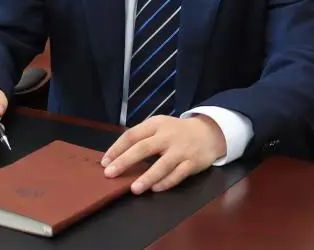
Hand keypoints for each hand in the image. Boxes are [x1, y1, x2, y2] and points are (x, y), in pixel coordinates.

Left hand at [101, 115, 225, 193]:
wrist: (208, 133)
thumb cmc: (176, 132)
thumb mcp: (159, 126)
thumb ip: (142, 137)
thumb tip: (117, 155)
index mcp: (155, 124)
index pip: (132, 135)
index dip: (117, 149)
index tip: (104, 162)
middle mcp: (167, 136)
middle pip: (143, 148)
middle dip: (125, 161)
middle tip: (110, 174)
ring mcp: (181, 150)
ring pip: (162, 165)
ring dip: (147, 177)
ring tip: (134, 189)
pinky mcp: (192, 163)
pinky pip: (178, 175)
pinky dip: (166, 183)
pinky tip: (155, 189)